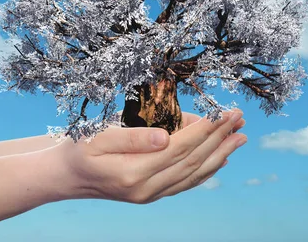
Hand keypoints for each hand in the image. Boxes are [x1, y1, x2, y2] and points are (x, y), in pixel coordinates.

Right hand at [56, 109, 245, 203]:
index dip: (206, 129)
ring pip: (194, 174)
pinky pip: (186, 182)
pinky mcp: (152, 194)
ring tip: (239, 137)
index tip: (223, 112)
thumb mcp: (99, 137)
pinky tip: (220, 159)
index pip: (181, 148)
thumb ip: (133, 137)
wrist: (67, 177)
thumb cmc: (79, 150)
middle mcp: (147, 189)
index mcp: (134, 172)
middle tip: (239, 118)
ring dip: (220, 154)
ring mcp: (151, 195)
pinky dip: (206, 170)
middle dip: (219, 138)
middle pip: (193, 161)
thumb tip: (168, 136)